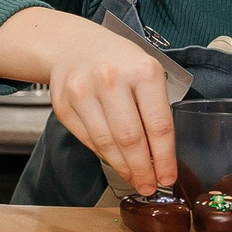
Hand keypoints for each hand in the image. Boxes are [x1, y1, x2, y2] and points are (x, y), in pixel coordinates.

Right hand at [46, 19, 179, 192]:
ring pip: (106, 143)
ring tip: (134, 179)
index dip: (164, 158)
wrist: (73, 45)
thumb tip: (160, 155)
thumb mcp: (146, 71)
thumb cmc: (118, 61)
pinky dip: (103, 154)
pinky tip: (114, 160)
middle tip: (150, 186)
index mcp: (143, 71)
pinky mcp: (63, 105)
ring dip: (122, 167)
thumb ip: (154, 107)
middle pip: (130, 139)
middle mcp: (111, 79)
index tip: (168, 177)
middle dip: (142, 169)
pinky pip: (87, 139)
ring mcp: (82, 92)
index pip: (158, 125)